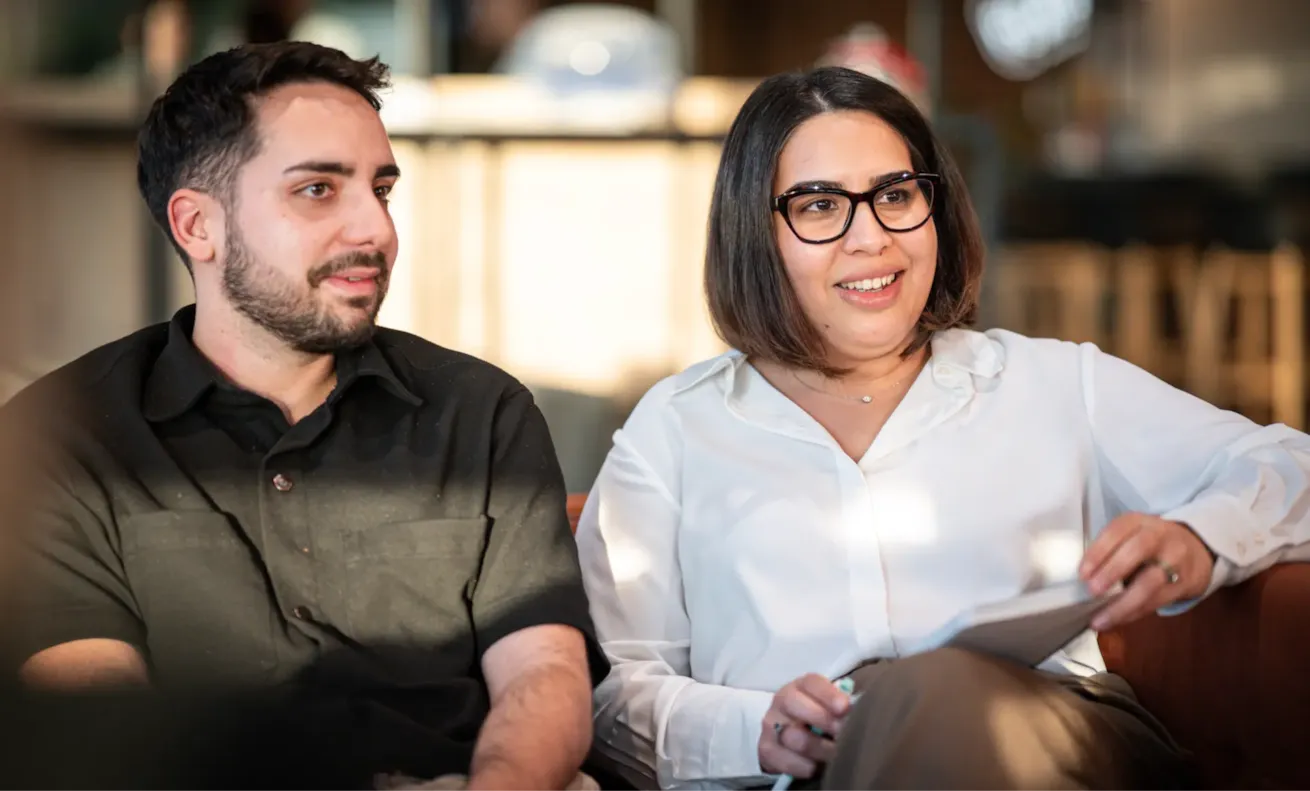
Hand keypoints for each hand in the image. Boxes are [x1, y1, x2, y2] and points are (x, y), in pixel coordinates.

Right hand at [758, 673, 849, 778]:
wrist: (788, 736)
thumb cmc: (817, 719)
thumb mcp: (828, 707)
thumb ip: (841, 706)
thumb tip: (856, 713)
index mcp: (801, 686)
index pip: (812, 682)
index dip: (829, 694)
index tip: (845, 708)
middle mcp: (782, 700)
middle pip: (794, 703)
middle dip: (823, 720)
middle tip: (842, 734)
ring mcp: (771, 724)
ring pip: (793, 736)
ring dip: (818, 748)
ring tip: (833, 754)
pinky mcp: (766, 748)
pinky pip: (785, 759)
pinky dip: (803, 766)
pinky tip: (815, 765)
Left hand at [1079, 513, 1216, 631]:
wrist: (1198, 549)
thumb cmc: (1151, 544)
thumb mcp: (1132, 535)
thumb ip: (1111, 550)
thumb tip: (1084, 578)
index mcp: (1138, 522)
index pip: (1117, 530)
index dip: (1098, 551)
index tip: (1082, 573)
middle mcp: (1159, 536)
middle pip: (1138, 550)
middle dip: (1112, 572)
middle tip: (1092, 591)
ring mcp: (1176, 559)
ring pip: (1150, 582)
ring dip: (1123, 604)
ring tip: (1101, 619)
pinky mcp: (1186, 582)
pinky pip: (1158, 600)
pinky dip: (1134, 612)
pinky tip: (1118, 620)